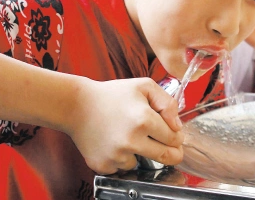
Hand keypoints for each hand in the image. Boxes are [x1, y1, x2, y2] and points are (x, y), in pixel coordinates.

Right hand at [69, 77, 183, 173]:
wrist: (77, 105)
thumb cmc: (111, 95)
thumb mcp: (143, 86)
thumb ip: (167, 102)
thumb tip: (178, 125)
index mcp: (144, 119)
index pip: (175, 138)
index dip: (176, 136)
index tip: (171, 134)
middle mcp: (132, 140)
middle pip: (166, 157)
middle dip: (170, 151)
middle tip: (164, 144)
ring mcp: (117, 155)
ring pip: (143, 163)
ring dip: (141, 153)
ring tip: (127, 135)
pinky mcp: (104, 165)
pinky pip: (123, 168)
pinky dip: (122, 158)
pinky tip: (114, 142)